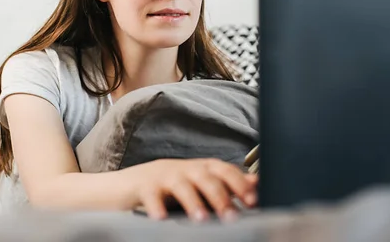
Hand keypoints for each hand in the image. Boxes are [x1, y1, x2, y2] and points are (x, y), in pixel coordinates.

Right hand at [122, 158, 257, 221]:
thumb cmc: (174, 184)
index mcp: (203, 168)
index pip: (226, 171)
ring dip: (193, 202)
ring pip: (182, 186)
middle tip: (231, 217)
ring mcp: (165, 177)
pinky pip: (151, 196)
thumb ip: (227, 182)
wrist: (132, 182)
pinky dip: (156, 207)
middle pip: (207, 178)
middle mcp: (186, 170)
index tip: (253, 201)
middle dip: (221, 197)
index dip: (241, 184)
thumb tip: (257, 182)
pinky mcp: (145, 188)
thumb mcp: (201, 181)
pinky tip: (161, 220)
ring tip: (201, 220)